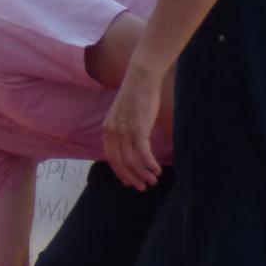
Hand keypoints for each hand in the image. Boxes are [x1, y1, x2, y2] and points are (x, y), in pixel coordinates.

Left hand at [103, 63, 165, 188]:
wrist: (141, 78)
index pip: (111, 157)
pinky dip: (149, 164)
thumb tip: (132, 143)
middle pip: (121, 163)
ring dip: (143, 174)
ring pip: (132, 161)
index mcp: (108, 129)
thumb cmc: (136, 94)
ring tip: (153, 180)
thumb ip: (124, 129)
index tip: (128, 181)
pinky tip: (157, 170)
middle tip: (142, 187)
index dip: (120, 172)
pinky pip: (143, 153)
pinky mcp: (138, 129)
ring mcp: (125, 131)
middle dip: (132, 177)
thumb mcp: (124, 114)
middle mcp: (113, 132)